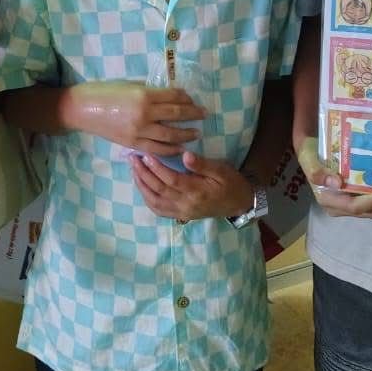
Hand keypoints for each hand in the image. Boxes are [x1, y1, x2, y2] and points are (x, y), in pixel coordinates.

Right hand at [67, 82, 204, 156]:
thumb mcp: (130, 85)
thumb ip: (150, 91)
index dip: (187, 99)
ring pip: (170, 136)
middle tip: (204, 115)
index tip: (194, 100)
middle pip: (177, 116)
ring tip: (196, 133)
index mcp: (144, 95)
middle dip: (194, 115)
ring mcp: (139, 131)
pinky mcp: (133, 143)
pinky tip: (180, 148)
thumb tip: (169, 95)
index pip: (174, 97)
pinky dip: (171, 150)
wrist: (83, 109)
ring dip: (186, 135)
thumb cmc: (105, 92)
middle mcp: (145, 114)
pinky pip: (157, 149)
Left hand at [130, 152, 252, 220]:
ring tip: (133, 170)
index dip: (156, 167)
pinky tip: (141, 186)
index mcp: (197, 192)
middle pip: (158, 190)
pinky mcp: (180, 215)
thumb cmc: (230, 183)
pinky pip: (159, 210)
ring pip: (155, 202)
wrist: (238, 204)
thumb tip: (185, 155)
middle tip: (132, 159)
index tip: (146, 154)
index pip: (171, 179)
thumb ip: (202, 164)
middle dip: (143, 174)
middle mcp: (186, 205)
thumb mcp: (221, 169)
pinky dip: (147, 198)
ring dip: (141, 186)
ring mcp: (181, 212)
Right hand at [295, 135, 371, 219]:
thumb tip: (336, 182)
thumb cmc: (309, 153)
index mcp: (329, 201)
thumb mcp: (307, 158)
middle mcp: (341, 207)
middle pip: (370, 212)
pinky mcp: (358, 197)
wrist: (310, 150)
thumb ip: (316, 170)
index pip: (354, 207)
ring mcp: (350, 203)